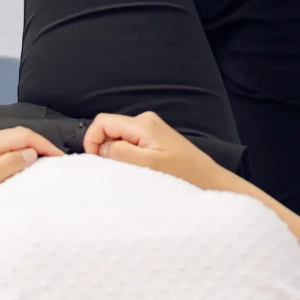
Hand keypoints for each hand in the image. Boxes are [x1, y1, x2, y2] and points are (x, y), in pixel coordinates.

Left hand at [0, 127, 62, 228]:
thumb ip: (8, 164)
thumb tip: (30, 151)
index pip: (22, 135)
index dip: (44, 144)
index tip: (60, 158)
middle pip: (14, 137)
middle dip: (37, 145)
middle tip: (54, 162)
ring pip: (5, 147)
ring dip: (24, 153)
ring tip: (39, 168)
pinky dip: (11, 161)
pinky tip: (14, 174)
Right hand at [82, 110, 221, 189]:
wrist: (207, 178)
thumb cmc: (183, 173)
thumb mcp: (149, 165)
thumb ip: (122, 153)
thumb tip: (100, 148)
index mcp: (143, 124)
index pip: (103, 121)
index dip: (92, 139)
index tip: (95, 160)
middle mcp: (145, 120)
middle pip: (109, 127)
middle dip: (103, 147)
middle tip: (111, 169)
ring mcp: (150, 128)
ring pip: (118, 135)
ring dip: (114, 152)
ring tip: (126, 170)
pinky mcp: (153, 137)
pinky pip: (129, 141)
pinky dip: (124, 153)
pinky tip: (134, 167)